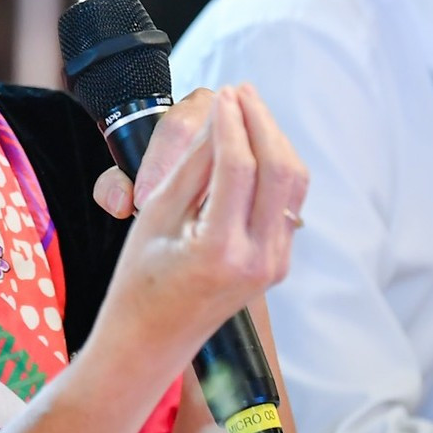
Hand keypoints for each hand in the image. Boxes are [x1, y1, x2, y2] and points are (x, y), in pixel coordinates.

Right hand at [95, 84, 307, 353]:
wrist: (152, 341)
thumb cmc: (139, 281)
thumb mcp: (155, 217)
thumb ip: (192, 166)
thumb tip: (219, 118)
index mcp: (220, 250)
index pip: (239, 166)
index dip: (231, 121)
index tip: (223, 92)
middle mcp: (258, 259)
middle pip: (279, 169)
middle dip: (261, 122)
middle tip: (239, 91)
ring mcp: (274, 264)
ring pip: (293, 183)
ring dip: (275, 140)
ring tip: (249, 109)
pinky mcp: (278, 263)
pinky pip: (288, 202)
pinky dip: (276, 166)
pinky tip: (255, 145)